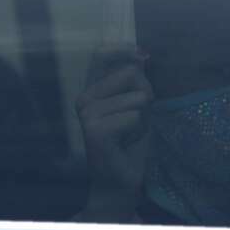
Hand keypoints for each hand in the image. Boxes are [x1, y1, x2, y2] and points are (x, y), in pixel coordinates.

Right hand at [76, 50, 153, 220]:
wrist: (120, 180)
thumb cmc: (129, 141)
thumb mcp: (136, 104)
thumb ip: (135, 80)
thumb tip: (142, 55)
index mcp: (91, 90)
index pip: (102, 55)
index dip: (123, 49)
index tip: (143, 54)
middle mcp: (84, 99)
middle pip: (131, 73)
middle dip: (145, 94)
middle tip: (136, 119)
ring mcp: (87, 114)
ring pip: (137, 97)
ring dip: (143, 116)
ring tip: (130, 133)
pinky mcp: (95, 130)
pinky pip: (134, 116)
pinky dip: (139, 129)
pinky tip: (126, 143)